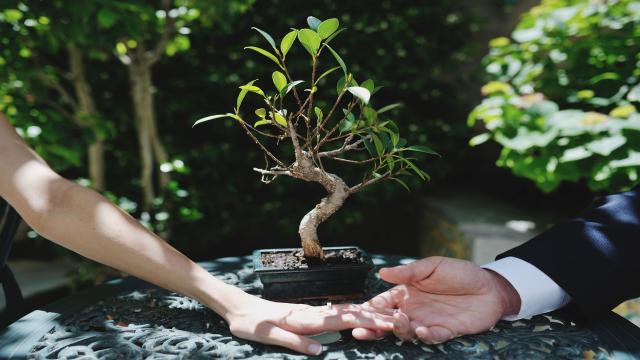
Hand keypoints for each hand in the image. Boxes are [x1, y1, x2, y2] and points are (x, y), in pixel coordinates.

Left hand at [222, 291, 394, 354]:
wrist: (239, 308)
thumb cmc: (251, 323)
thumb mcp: (269, 336)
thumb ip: (295, 342)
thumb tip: (321, 351)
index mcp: (306, 318)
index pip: (344, 319)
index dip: (368, 321)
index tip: (390, 322)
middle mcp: (312, 313)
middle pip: (350, 313)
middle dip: (376, 316)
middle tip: (401, 320)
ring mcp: (311, 312)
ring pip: (345, 312)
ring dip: (367, 315)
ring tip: (389, 318)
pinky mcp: (307, 315)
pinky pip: (335, 316)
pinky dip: (353, 316)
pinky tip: (359, 317)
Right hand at [353, 256, 520, 343]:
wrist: (490, 286)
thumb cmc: (460, 273)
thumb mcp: (433, 266)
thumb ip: (408, 271)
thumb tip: (382, 272)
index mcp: (407, 293)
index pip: (383, 303)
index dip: (369, 309)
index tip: (356, 312)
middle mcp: (414, 310)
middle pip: (389, 322)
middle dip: (374, 327)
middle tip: (362, 330)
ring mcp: (429, 322)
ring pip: (407, 332)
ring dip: (400, 330)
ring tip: (398, 323)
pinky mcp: (447, 331)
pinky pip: (433, 338)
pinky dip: (426, 337)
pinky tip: (421, 331)